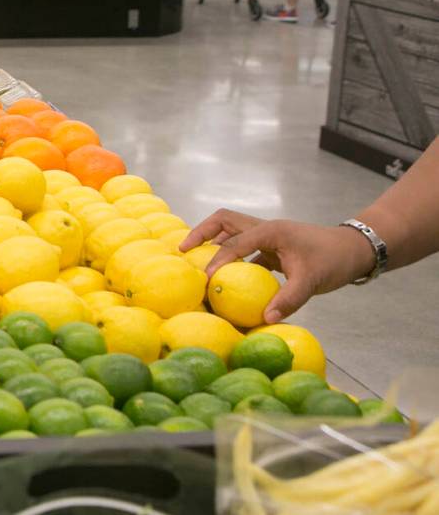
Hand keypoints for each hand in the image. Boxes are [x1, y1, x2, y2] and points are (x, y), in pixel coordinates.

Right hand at [179, 209, 376, 322]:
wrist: (355, 250)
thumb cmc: (334, 260)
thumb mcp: (312, 280)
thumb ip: (288, 299)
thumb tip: (266, 318)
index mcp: (270, 231)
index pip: (234, 244)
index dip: (216, 261)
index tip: (205, 281)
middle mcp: (265, 228)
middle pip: (223, 221)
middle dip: (201, 233)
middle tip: (182, 250)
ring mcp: (268, 236)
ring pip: (231, 231)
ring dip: (213, 242)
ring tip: (196, 261)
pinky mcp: (272, 247)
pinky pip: (244, 248)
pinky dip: (231, 258)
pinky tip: (227, 279)